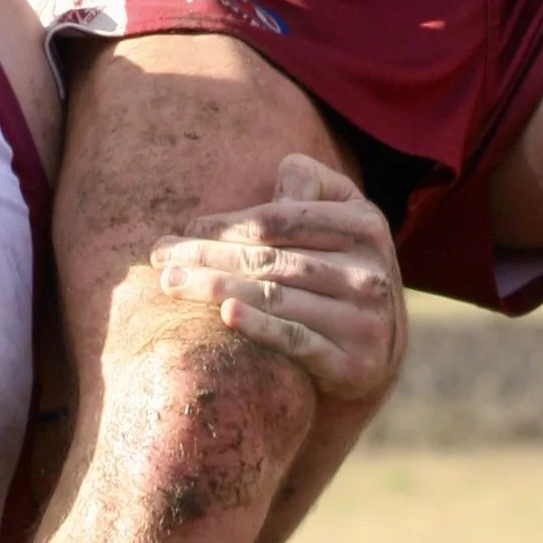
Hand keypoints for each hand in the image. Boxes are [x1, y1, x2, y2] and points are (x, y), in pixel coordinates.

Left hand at [153, 155, 404, 403]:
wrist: (381, 348)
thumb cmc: (341, 267)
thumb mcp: (341, 216)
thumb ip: (307, 185)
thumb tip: (272, 180)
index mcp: (364, 223)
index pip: (280, 219)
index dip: (228, 224)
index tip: (187, 229)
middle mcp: (368, 271)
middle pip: (270, 259)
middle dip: (208, 256)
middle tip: (160, 258)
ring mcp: (364, 320)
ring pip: (277, 297)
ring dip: (216, 288)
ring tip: (173, 284)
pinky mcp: (355, 363)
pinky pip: (297, 340)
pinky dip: (260, 326)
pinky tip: (226, 315)